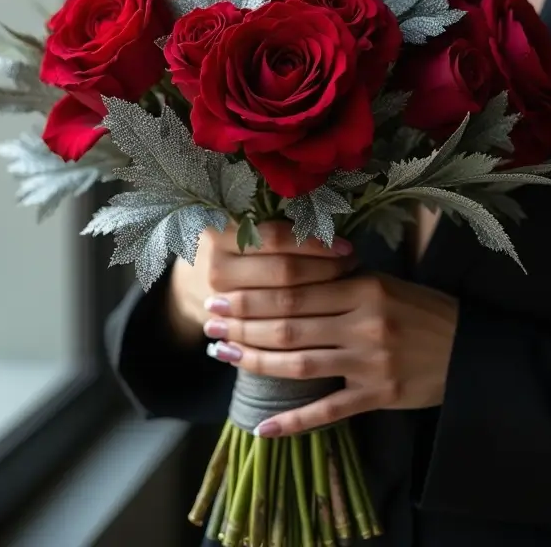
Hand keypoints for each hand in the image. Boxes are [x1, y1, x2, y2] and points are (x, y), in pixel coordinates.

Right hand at [167, 220, 356, 345]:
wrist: (197, 285)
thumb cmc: (238, 249)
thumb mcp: (248, 228)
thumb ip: (277, 225)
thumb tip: (329, 215)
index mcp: (222, 233)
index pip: (276, 237)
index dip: (314, 242)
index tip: (347, 247)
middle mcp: (217, 266)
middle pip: (282, 272)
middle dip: (324, 270)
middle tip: (353, 267)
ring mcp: (219, 301)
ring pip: (282, 304)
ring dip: (321, 297)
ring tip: (349, 289)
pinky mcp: (227, 330)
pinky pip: (273, 335)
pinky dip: (303, 326)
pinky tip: (329, 319)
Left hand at [203, 273, 458, 434]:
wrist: (471, 349)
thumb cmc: (423, 310)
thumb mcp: (386, 283)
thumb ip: (341, 282)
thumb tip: (288, 279)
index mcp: (364, 287)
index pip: (295, 291)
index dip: (252, 296)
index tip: (220, 295)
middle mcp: (363, 323)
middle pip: (289, 325)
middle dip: (242, 325)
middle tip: (209, 324)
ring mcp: (370, 362)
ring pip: (299, 364)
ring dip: (255, 361)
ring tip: (222, 355)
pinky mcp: (378, 396)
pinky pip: (328, 410)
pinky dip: (293, 421)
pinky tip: (263, 428)